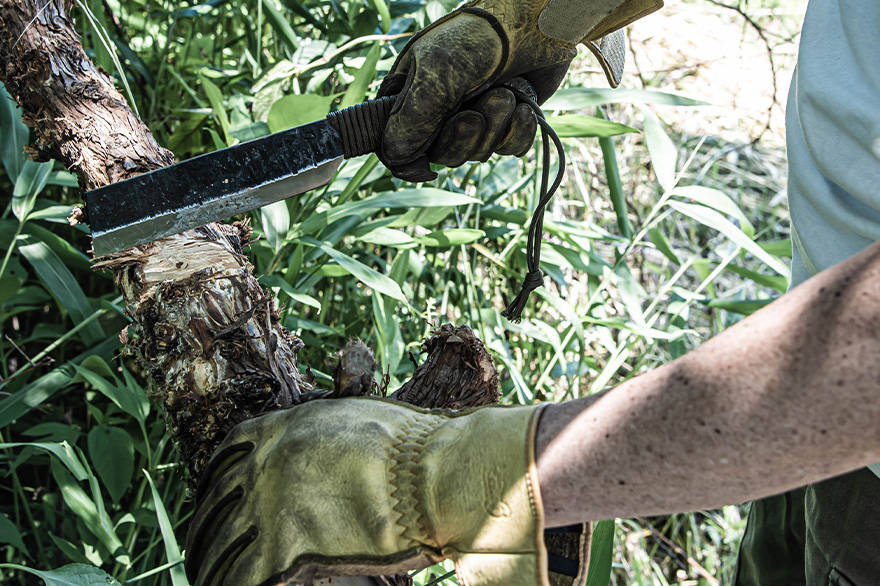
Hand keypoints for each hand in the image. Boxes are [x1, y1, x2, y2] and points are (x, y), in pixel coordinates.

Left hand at [185, 398, 567, 585]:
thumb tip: (315, 438)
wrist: (432, 474)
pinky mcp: (283, 552)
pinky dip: (232, 583)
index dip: (210, 486)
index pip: (222, 459)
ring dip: (213, 565)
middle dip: (206, 533)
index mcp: (277, 430)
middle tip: (207, 550)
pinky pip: (239, 578)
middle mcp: (263, 467)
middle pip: (214, 507)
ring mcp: (269, 509)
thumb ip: (321, 425)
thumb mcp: (353, 415)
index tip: (209, 501)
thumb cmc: (406, 445)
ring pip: (220, 548)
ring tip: (214, 576)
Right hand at [377, 0, 662, 180]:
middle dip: (463, 138)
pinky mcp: (509, 119)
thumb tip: (395, 157)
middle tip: (476, 113)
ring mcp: (477, 114)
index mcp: (411, 94)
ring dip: (495, 127)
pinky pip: (510, 149)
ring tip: (505, 93)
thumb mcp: (436, 72)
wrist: (535, 19)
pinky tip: (523, 106)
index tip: (424, 166)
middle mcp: (442, 109)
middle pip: (442, 155)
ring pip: (478, 153)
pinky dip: (518, 132)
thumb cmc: (478, 36)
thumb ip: (414, 117)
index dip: (409, 160)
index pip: (397, 143)